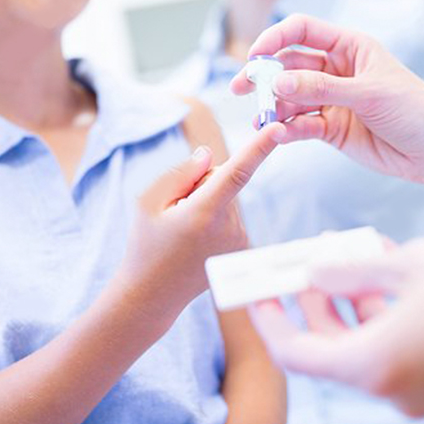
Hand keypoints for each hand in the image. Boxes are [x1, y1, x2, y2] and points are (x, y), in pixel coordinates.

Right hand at [119, 122, 285, 323]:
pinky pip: (230, 213)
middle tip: (175, 213)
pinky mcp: (241, 247)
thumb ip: (181, 173)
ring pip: (227, 196)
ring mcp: (238, 241)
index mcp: (204, 214)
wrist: (151, 295)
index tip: (278, 128)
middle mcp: (228, 229)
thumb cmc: (145, 245)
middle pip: (222, 179)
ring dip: (207, 202)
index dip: (259, 147)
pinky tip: (194, 239)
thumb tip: (211, 155)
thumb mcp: (148, 202)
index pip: (237, 173)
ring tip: (183, 231)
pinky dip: (214, 217)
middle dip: (201, 184)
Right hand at [231, 14, 423, 182]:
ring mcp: (331, 100)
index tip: (254, 55)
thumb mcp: (368, 93)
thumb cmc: (416, 110)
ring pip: (290, 98)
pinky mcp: (330, 128)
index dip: (275, 38)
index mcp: (348, 47)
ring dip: (273, 107)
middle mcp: (335, 70)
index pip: (302, 31)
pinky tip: (278, 135)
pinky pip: (300, 125)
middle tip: (241, 89)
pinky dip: (287, 129)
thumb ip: (322, 87)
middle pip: (288, 65)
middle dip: (264, 76)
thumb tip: (278, 81)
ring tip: (261, 120)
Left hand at [248, 225, 423, 416]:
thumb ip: (349, 272)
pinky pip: (396, 345)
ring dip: (349, 299)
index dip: (269, 321)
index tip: (255, 291)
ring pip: (364, 342)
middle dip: (312, 301)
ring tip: (349, 252)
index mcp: (379, 365)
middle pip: (330, 347)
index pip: (297, 354)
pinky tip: (384, 269)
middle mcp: (398, 388)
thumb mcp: (409, 265)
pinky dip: (381, 310)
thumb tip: (310, 272)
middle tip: (303, 260)